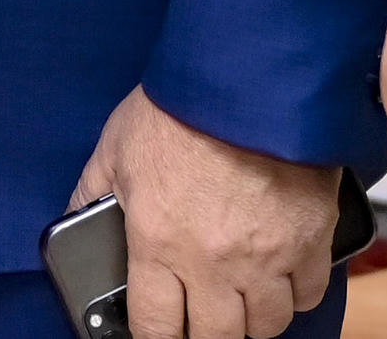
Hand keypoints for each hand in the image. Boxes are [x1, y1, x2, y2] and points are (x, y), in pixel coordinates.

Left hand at [68, 88, 339, 338]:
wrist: (247, 73)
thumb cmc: (180, 104)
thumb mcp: (116, 147)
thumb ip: (92, 193)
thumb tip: (75, 221)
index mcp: (159, 243)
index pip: (156, 330)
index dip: (156, 338)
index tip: (159, 333)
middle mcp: (213, 262)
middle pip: (216, 338)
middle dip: (205, 332)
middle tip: (200, 314)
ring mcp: (267, 255)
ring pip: (266, 325)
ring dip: (251, 316)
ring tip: (240, 295)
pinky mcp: (310, 238)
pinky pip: (309, 294)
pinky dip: (295, 291)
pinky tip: (279, 272)